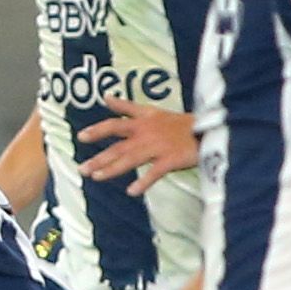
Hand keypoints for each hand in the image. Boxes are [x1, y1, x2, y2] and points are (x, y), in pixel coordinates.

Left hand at [77, 102, 197, 196]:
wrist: (209, 130)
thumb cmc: (181, 123)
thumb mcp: (153, 111)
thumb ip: (128, 107)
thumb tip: (106, 97)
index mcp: (143, 121)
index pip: (115, 124)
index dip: (98, 130)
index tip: (81, 136)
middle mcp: (147, 133)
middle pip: (118, 146)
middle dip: (99, 158)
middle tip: (82, 169)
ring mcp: (158, 146)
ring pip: (131, 159)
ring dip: (112, 169)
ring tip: (97, 178)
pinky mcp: (171, 159)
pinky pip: (154, 173)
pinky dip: (143, 182)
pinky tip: (131, 191)